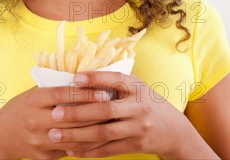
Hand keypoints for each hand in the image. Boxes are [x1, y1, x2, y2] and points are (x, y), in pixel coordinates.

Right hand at [0, 85, 110, 159]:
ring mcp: (39, 140)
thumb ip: (53, 88)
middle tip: (116, 107)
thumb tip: (83, 78)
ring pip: (74, 137)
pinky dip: (86, 146)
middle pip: (72, 117)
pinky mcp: (44, 156)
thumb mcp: (32, 94)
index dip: (84, 93)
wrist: (1, 136)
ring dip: (96, 131)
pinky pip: (70, 151)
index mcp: (33, 101)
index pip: (61, 94)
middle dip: (96, 112)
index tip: (103, 91)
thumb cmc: (21, 109)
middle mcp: (35, 120)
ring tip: (113, 124)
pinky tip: (100, 140)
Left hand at [47, 71, 197, 158]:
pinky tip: (70, 149)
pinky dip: (88, 151)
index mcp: (137, 87)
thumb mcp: (135, 87)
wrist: (174, 131)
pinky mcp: (135, 145)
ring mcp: (138, 128)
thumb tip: (76, 77)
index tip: (73, 79)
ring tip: (55, 134)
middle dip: (77, 113)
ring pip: (103, 133)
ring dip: (77, 135)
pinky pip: (108, 149)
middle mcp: (139, 107)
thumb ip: (113, 82)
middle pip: (105, 110)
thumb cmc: (146, 102)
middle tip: (54, 113)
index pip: (115, 79)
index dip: (95, 78)